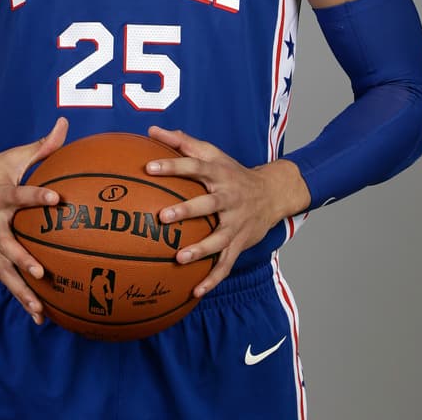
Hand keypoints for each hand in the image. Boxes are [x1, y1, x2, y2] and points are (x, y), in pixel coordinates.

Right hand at [0, 117, 67, 321]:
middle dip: (23, 259)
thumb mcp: (12, 156)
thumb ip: (41, 146)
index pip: (20, 194)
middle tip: (41, 272)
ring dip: (21, 290)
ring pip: (5, 270)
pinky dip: (21, 296)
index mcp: (0, 194)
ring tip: (39, 309)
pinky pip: (7, 278)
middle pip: (8, 244)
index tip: (57, 198)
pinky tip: (40, 314)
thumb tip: (64, 125)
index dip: (37, 195)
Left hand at [146, 126, 309, 296]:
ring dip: (200, 249)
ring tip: (179, 258)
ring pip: (219, 238)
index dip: (172, 165)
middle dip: (186, 210)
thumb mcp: (212, 153)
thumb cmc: (232, 171)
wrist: (273, 193)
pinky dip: (212, 279)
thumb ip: (182, 141)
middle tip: (163, 217)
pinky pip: (226, 264)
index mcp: (219, 174)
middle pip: (208, 203)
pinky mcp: (240, 243)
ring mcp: (236, 223)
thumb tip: (151, 129)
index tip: (148, 167)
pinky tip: (194, 292)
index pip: (193, 166)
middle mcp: (229, 198)